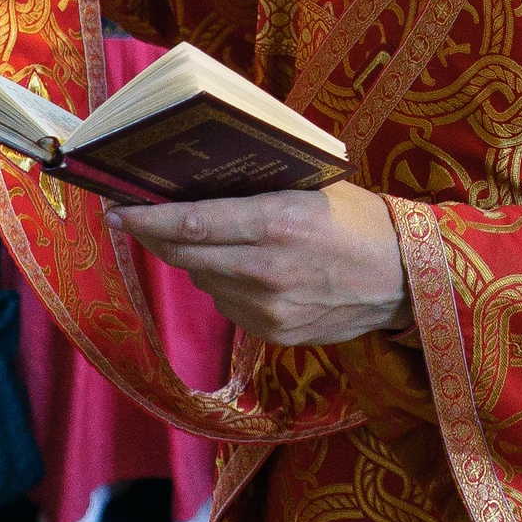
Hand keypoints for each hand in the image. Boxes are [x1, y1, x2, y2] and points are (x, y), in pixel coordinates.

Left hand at [108, 181, 410, 346]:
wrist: (405, 279)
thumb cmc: (360, 220)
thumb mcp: (313, 189)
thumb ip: (259, 193)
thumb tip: (200, 187)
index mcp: (278, 221)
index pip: (192, 223)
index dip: (147, 218)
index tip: (116, 209)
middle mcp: (267, 268)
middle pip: (187, 255)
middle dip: (157, 237)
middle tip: (137, 220)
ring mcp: (269, 308)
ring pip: (204, 281)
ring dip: (197, 261)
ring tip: (208, 241)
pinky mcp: (274, 334)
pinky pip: (229, 306)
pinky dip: (226, 286)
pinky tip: (245, 270)